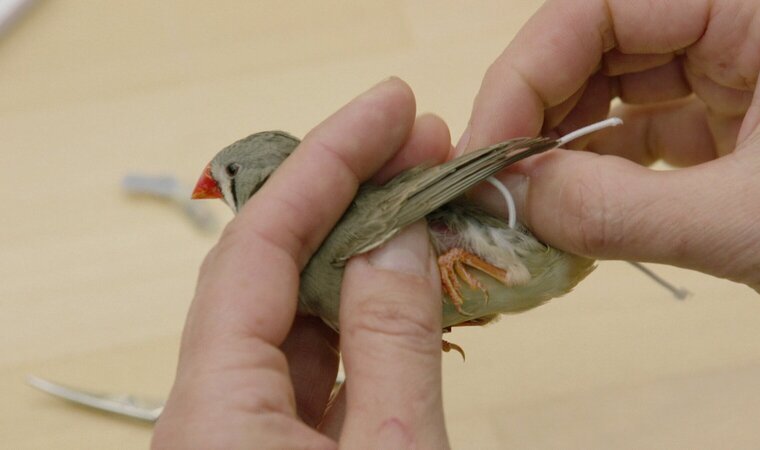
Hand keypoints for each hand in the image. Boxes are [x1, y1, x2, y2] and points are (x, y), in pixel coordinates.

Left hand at [152, 78, 451, 448]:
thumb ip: (393, 343)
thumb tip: (395, 237)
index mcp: (216, 411)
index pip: (259, 247)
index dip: (326, 164)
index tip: (387, 112)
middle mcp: (209, 412)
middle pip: (268, 269)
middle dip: (344, 197)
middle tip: (415, 147)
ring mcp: (239, 432)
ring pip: (292, 314)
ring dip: (356, 255)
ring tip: (420, 205)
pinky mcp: (273, 449)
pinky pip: (310, 361)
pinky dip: (359, 319)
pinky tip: (402, 286)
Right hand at [459, 0, 759, 308]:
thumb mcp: (752, 220)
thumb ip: (619, 209)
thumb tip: (503, 200)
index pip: (603, 9)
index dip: (527, 74)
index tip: (484, 150)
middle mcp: (741, 32)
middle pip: (600, 49)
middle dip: (536, 116)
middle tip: (490, 183)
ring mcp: (736, 83)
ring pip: (615, 98)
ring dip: (560, 153)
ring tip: (522, 206)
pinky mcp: (731, 134)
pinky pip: (642, 143)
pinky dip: (598, 181)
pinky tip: (566, 216)